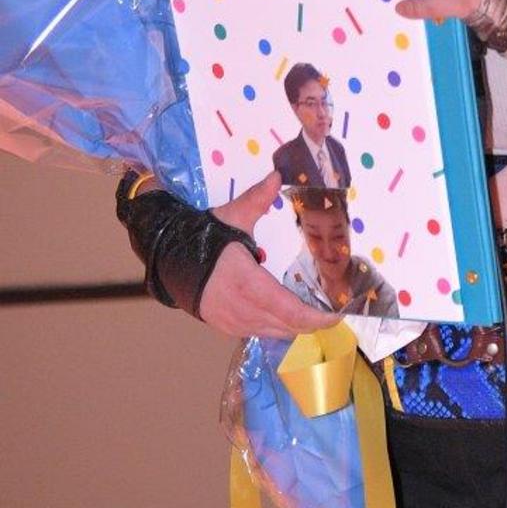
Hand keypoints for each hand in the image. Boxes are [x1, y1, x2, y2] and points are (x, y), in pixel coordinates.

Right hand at [198, 171, 341, 337]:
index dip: (316, 317)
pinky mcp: (226, 327)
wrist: (167, 260)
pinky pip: (260, 332)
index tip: (338, 313)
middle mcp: (241, 309)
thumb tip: (278, 175)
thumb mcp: (231, 217)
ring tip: (315, 310)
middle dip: (312, 321)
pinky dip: (277, 325)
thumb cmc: (203, 239)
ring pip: (275, 332)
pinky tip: (288, 312)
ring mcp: (232, 322)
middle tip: (333, 309)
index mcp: (245, 282)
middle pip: (287, 325)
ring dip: (295, 324)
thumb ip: (257, 199)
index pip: (288, 310)